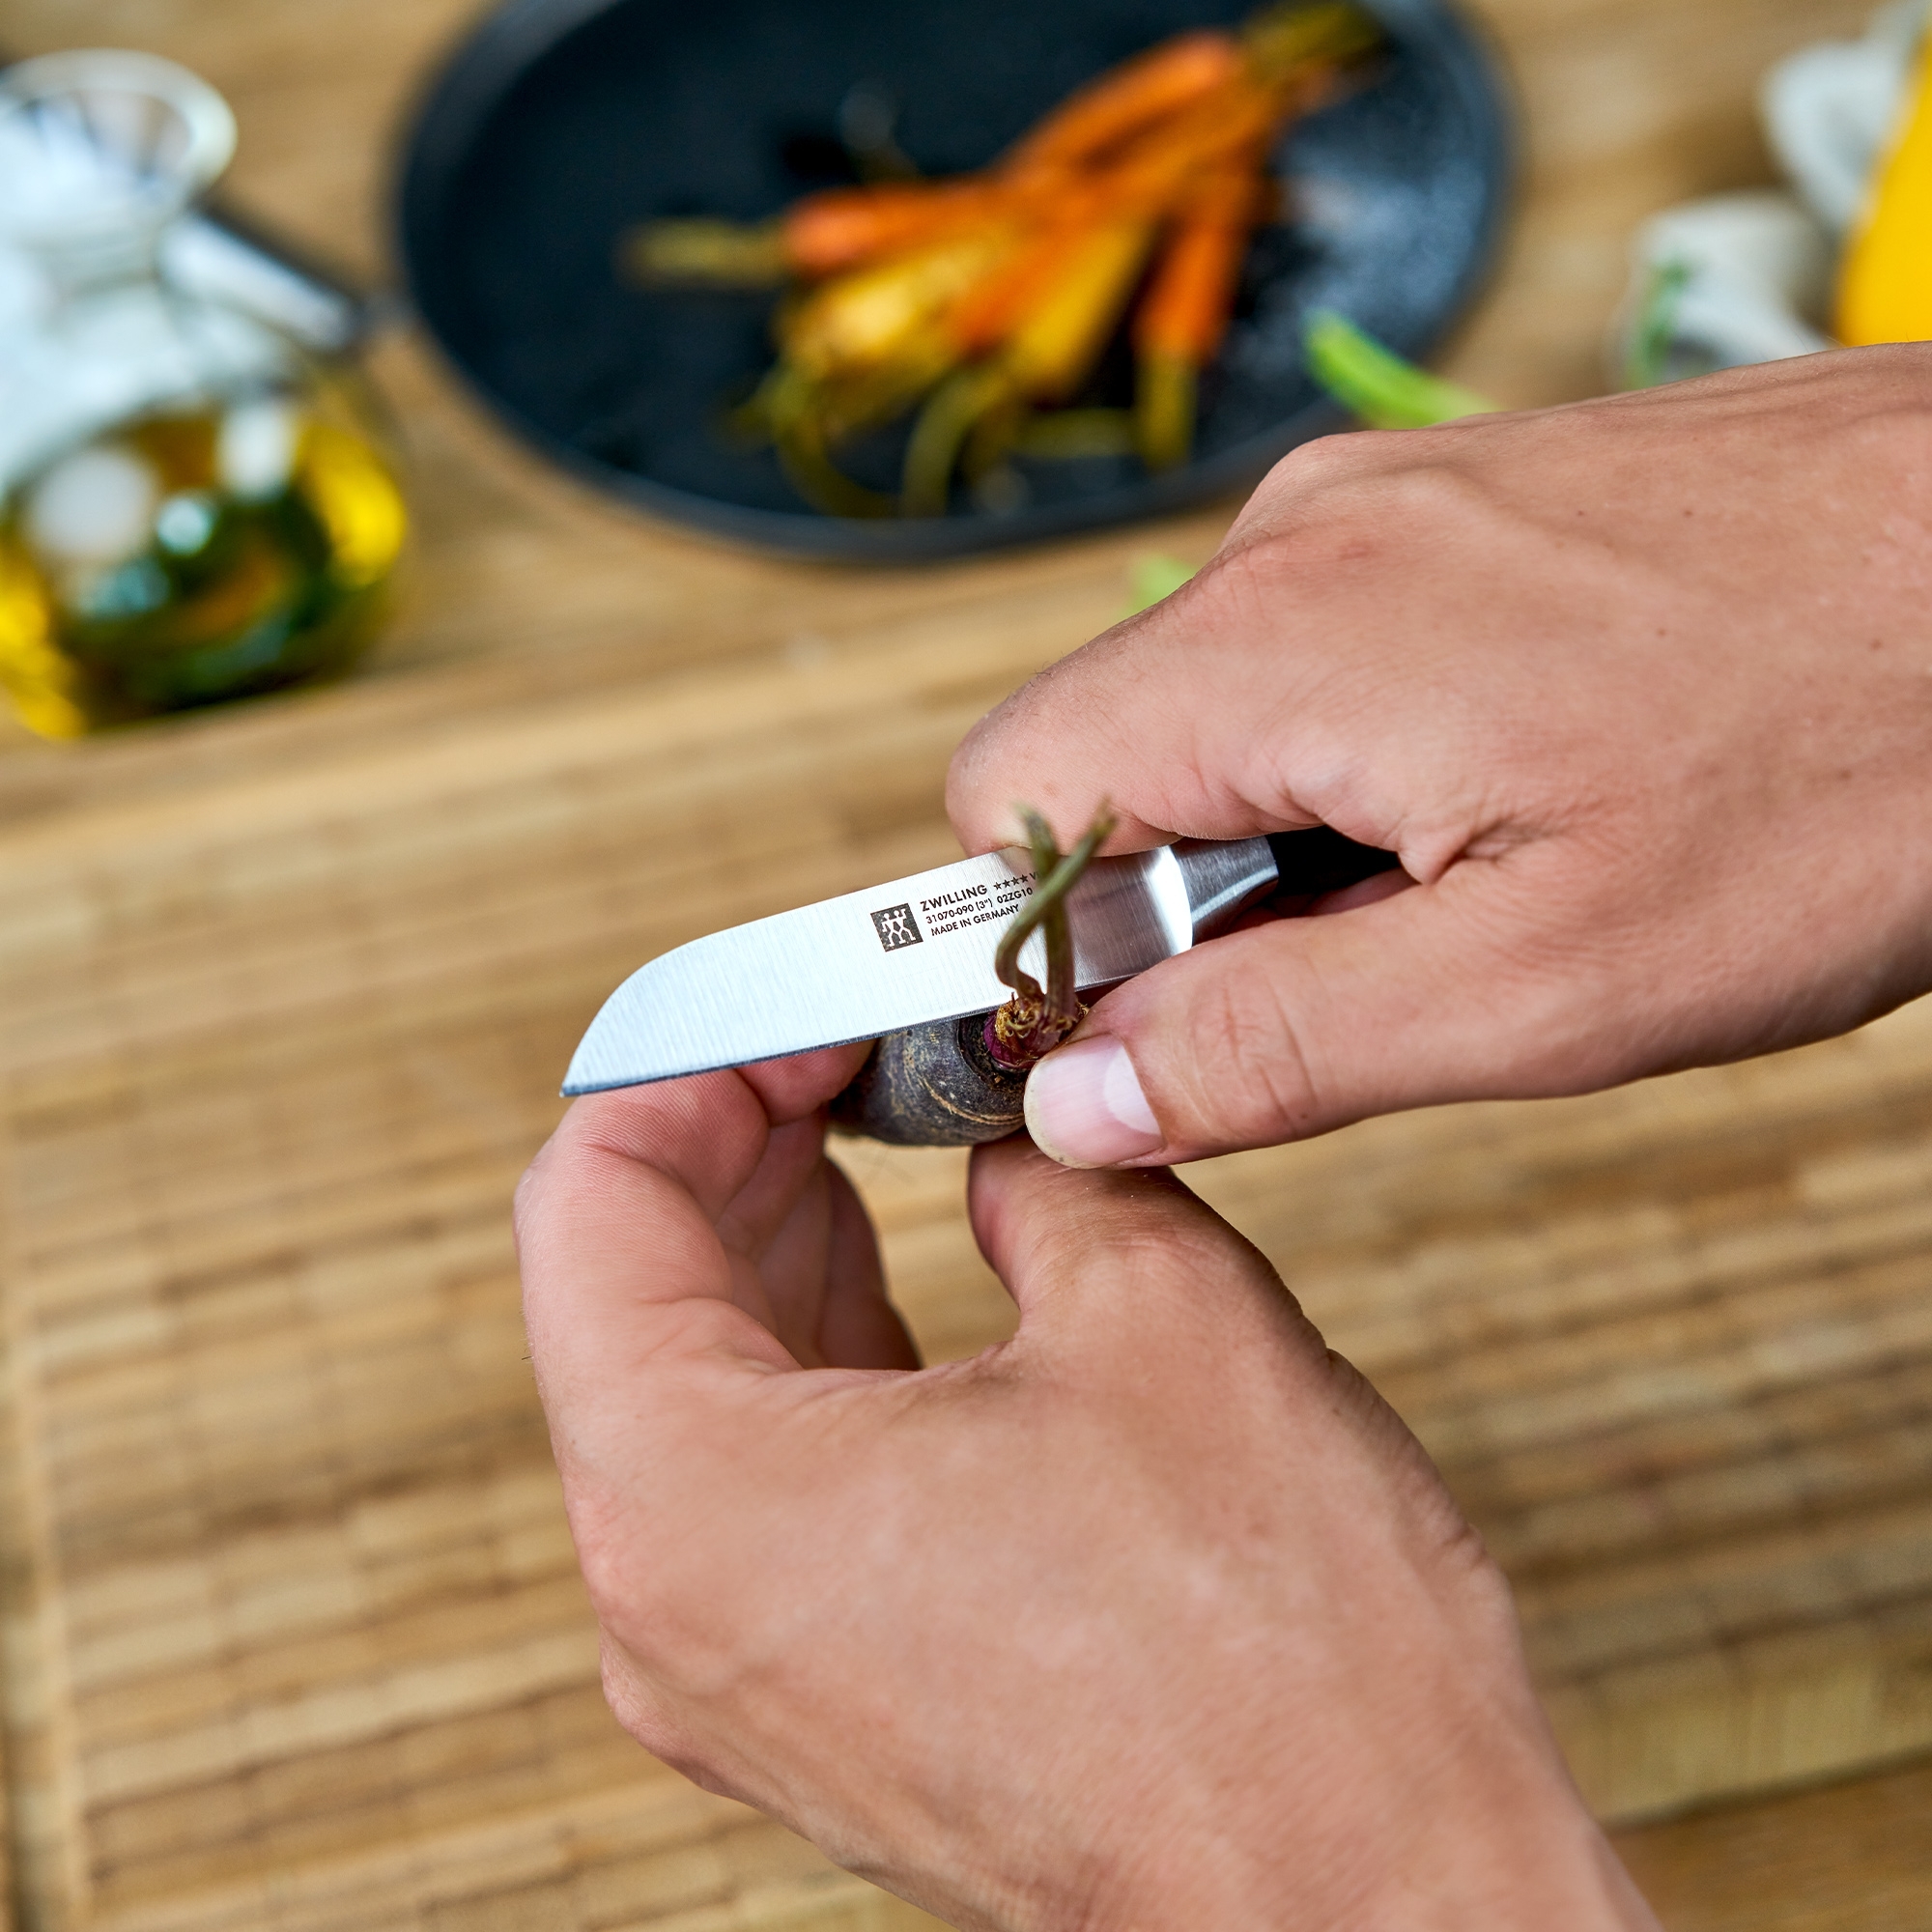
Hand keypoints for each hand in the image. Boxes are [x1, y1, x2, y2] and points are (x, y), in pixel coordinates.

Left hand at [517, 1050, 1656, 1930]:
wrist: (1375, 1906)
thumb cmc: (1279, 1655)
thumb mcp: (1156, 1310)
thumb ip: (1036, 1166)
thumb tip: (998, 1114)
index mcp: (697, 1492)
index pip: (588, 1200)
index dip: (692, 1065)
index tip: (803, 1017)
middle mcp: (667, 1604)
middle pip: (621, 1292)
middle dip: (734, 1143)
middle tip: (849, 1053)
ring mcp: (732, 1674)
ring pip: (686, 1392)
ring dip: (772, 1244)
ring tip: (877, 1137)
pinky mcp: (813, 1705)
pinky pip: (753, 1488)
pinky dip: (809, 1362)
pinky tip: (898, 1281)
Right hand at [948, 345, 1931, 1165]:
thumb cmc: (1853, 762)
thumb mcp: (1545, 985)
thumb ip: (1272, 1049)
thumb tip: (1077, 1098)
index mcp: (1275, 647)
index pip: (1000, 800)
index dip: (1045, 942)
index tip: (1155, 1027)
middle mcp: (1300, 538)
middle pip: (1109, 754)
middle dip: (1197, 895)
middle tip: (1383, 965)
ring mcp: (1386, 499)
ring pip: (1224, 708)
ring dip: (1299, 829)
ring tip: (1488, 872)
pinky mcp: (1462, 497)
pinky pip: (1329, 647)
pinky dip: (1375, 749)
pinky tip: (1527, 785)